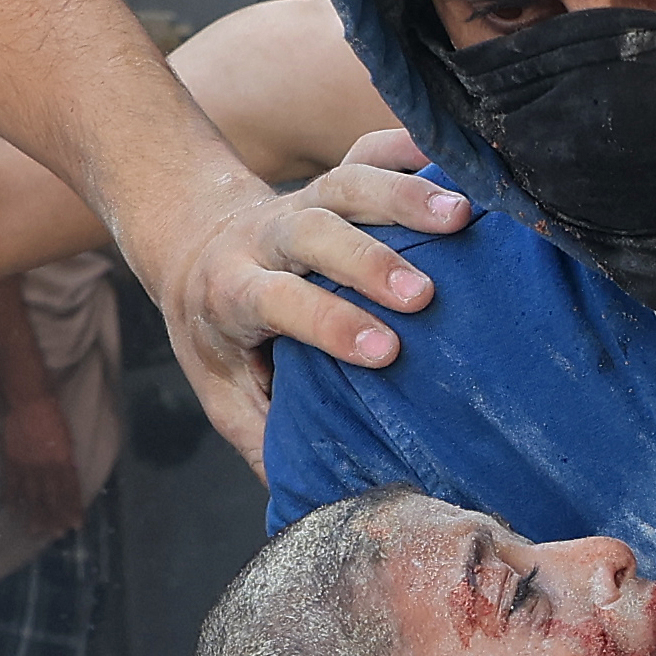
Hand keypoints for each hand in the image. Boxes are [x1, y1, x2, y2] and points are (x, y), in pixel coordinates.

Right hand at [0, 393, 85, 540]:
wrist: (30, 404)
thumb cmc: (53, 420)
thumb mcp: (68, 441)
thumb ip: (67, 462)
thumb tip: (69, 481)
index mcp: (64, 461)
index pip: (71, 491)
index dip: (73, 509)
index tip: (76, 524)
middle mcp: (47, 468)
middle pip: (52, 499)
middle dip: (55, 518)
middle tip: (57, 535)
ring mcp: (28, 466)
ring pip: (32, 497)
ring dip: (35, 515)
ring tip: (35, 531)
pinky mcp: (11, 462)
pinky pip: (11, 486)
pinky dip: (12, 500)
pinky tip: (14, 512)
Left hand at [156, 128, 475, 469]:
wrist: (191, 238)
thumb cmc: (215, 332)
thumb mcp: (220, 391)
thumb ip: (262, 438)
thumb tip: (315, 509)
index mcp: (233, 291)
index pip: (277, 302)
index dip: (328, 323)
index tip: (385, 350)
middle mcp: (266, 238)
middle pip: (313, 234)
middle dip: (368, 260)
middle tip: (423, 294)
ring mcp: (302, 199)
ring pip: (347, 182)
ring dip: (404, 196)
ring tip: (464, 216)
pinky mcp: (332, 177)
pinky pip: (368, 148)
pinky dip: (408, 146)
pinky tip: (455, 155)